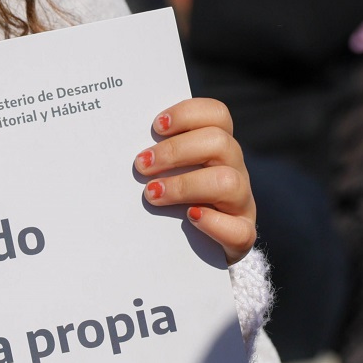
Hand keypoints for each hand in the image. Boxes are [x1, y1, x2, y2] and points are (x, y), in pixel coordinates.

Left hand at [137, 98, 255, 261]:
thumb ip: (154, 157)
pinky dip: (213, 223)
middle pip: (220, 143)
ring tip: (152, 193)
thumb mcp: (166, 173)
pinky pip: (238, 229)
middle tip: (142, 165)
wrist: (191, 248)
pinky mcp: (242, 234)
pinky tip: (190, 218)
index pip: (217, 115)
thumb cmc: (171, 200)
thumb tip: (120, 147)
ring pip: (229, 182)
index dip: (188, 114)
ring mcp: (241, 202)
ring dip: (185, 185)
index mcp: (217, 147)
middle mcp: (234, 169)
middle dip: (175, 151)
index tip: (156, 126)